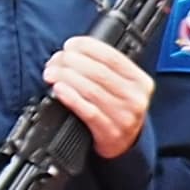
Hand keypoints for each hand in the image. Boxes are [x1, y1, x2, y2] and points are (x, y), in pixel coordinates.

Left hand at [40, 32, 157, 162]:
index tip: (70, 45)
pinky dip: (71, 98)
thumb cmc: (117, 109)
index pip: (113, 57)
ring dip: (66, 77)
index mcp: (139, 81)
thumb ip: (105, 69)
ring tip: (51, 73)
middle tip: (55, 61)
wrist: (125, 144)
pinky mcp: (109, 132)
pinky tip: (59, 89)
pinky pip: (88, 111)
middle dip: (71, 62)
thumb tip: (72, 51)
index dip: (88, 47)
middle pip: (99, 72)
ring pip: (91, 90)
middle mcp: (135, 97)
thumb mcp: (123, 87)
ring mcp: (124, 116)